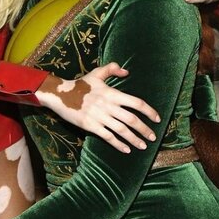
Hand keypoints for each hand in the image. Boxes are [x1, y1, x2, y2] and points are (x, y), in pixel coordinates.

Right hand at [38, 65, 159, 152]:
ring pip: (121, 130)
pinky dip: (118, 144)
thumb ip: (112, 68)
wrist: (61, 95)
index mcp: (112, 93)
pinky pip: (108, 137)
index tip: (157, 119)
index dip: (149, 111)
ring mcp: (99, 117)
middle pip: (132, 119)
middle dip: (144, 129)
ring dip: (134, 139)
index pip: (137, 103)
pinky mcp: (90, 126)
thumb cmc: (80, 84)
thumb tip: (127, 71)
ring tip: (143, 146)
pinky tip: (126, 150)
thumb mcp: (96, 73)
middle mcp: (108, 106)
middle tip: (152, 137)